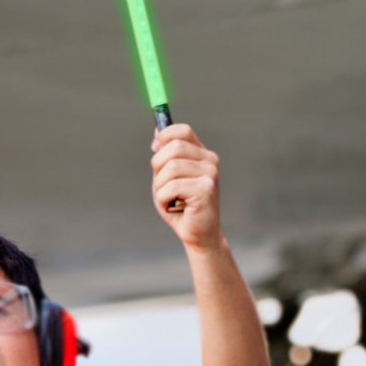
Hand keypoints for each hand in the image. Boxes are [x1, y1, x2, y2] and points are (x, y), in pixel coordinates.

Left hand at [150, 123, 222, 249]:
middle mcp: (210, 161)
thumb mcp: (167, 177)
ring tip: (169, 199)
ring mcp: (210, 174)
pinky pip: (172, 186)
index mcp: (202, 154)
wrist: (199, 235)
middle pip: (173, 147)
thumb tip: (157, 131)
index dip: (164, 137)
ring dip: (160, 187)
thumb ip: (164, 156)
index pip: (182, 131)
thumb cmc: (181, 208)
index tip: (155, 150)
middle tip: (163, 185)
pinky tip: (174, 206)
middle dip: (158, 166)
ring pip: (170, 168)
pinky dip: (164, 198)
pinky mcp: (206, 189)